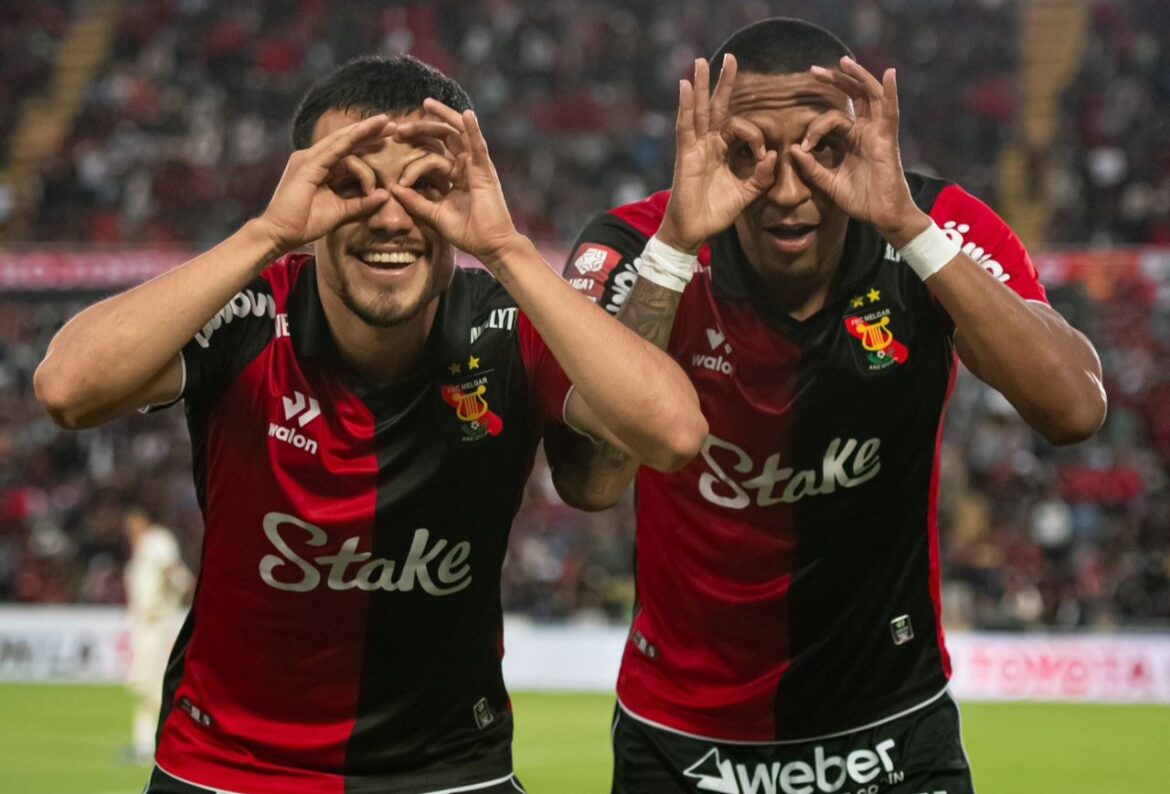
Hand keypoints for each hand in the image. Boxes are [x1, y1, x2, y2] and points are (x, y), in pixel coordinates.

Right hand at [256, 115, 394, 254]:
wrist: (280, 234)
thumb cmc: (305, 224)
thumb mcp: (341, 212)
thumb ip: (362, 203)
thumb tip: (385, 195)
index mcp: (319, 167)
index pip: (347, 150)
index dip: (367, 143)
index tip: (388, 140)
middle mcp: (312, 158)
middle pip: (345, 139)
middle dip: (370, 131)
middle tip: (393, 124)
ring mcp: (308, 159)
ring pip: (342, 140)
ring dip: (364, 130)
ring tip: (385, 122)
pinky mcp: (308, 165)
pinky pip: (335, 149)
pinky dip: (352, 139)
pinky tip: (367, 130)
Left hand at [389, 99, 518, 262]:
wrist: (491, 247)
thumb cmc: (468, 232)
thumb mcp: (435, 215)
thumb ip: (416, 202)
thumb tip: (393, 189)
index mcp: (456, 175)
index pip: (435, 150)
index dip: (416, 144)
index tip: (395, 140)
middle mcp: (467, 166)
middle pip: (446, 136)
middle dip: (423, 127)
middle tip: (400, 126)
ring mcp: (478, 167)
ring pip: (460, 133)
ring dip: (444, 117)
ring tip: (427, 104)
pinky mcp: (486, 173)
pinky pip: (479, 147)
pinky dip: (474, 130)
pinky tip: (466, 114)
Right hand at [658, 55, 777, 253]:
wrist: (693, 232)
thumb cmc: (715, 214)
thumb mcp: (745, 194)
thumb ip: (761, 177)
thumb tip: (772, 155)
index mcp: (724, 152)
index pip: (741, 129)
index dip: (755, 137)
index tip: (763, 156)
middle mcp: (709, 145)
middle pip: (717, 108)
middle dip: (724, 84)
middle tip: (731, 58)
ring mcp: (695, 148)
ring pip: (700, 111)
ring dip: (702, 86)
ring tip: (701, 61)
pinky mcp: (685, 154)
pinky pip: (686, 126)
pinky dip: (686, 105)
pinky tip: (686, 85)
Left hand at [792, 57, 929, 245]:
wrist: (880, 215)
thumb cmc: (859, 200)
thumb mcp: (828, 183)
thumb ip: (811, 167)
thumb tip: (793, 149)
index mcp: (850, 140)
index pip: (831, 119)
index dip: (814, 128)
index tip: (804, 146)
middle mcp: (864, 131)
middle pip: (852, 97)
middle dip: (834, 81)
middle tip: (813, 70)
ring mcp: (877, 132)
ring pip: (870, 96)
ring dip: (857, 77)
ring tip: (843, 61)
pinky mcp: (887, 138)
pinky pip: (891, 111)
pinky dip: (891, 92)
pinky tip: (890, 73)